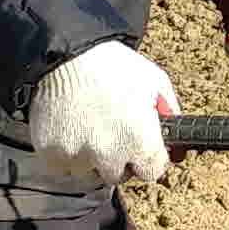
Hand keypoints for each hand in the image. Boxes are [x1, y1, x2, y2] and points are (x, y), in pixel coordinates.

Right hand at [29, 40, 180, 187]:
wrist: (65, 54)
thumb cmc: (112, 65)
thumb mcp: (155, 82)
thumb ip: (170, 115)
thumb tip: (178, 147)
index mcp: (141, 141)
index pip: (153, 171)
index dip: (149, 158)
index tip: (142, 147)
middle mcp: (109, 155)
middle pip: (118, 175)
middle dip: (118, 159)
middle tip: (111, 132)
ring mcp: (77, 158)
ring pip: (88, 172)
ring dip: (89, 157)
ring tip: (86, 124)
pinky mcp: (50, 156)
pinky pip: (61, 166)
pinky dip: (64, 153)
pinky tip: (67, 127)